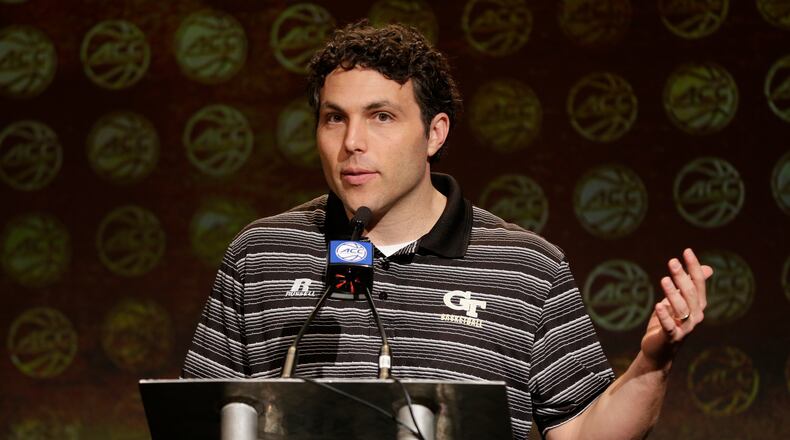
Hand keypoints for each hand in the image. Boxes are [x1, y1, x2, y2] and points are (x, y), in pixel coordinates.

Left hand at [640, 248, 712, 368]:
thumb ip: (691, 286)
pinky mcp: (671, 338)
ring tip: (664, 279)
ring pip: (681, 309)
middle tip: (672, 261)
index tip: (686, 251)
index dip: (694, 268)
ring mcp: (684, 329)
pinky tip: (658, 306)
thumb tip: (708, 268)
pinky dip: (664, 316)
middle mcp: (695, 317)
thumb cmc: (669, 323)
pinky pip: (670, 326)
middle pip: (690, 294)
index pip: (698, 284)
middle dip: (682, 277)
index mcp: (697, 306)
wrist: (658, 351)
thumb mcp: (679, 302)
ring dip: (672, 293)